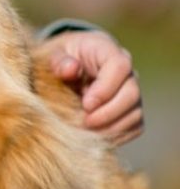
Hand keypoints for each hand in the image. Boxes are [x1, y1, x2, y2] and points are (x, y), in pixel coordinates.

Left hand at [42, 30, 143, 145]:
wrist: (66, 68)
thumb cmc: (59, 60)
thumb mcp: (53, 54)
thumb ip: (59, 61)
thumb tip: (71, 69)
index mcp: (107, 51)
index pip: (119, 66)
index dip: (106, 88)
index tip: (86, 105)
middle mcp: (125, 72)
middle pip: (131, 93)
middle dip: (108, 113)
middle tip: (86, 123)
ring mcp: (130, 92)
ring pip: (134, 113)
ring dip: (112, 128)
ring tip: (86, 133)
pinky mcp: (129, 111)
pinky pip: (133, 127)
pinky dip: (116, 136)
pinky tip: (94, 138)